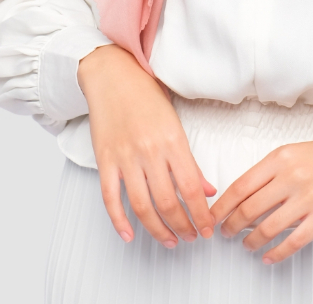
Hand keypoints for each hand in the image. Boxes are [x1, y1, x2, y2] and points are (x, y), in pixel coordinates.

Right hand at [77, 44, 215, 247]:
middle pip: (168, 202)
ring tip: (169, 240)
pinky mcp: (104, 159)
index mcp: (172, 139)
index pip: (192, 188)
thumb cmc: (145, 93)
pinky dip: (119, 221)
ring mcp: (125, 156)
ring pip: (142, 206)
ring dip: (157, 229)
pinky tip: (129, 234)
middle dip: (183, 226)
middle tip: (191, 237)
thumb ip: (189, 159)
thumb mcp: (175, 121)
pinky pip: (110, 198)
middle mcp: (149, 150)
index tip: (208, 228)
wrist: (112, 74)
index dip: (201, 214)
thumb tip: (207, 189)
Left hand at [209, 104, 312, 264]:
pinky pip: (293, 241)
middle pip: (248, 209)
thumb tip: (248, 193)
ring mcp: (307, 198)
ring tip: (246, 244)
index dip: (222, 206)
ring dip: (251, 241)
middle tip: (224, 233)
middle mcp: (290, 177)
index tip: (212, 216)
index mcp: (281, 158)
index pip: (240, 186)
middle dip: (231, 226)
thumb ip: (273, 170)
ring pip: (267, 227)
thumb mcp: (297, 152)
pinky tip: (269, 256)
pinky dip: (276, 253)